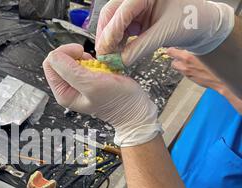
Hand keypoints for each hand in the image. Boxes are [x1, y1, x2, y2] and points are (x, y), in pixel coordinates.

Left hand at [43, 44, 161, 146]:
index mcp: (62, 93)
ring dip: (84, 58)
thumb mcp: (91, 84)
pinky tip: (100, 68)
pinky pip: (82, 63)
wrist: (134, 108)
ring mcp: (76, 85)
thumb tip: (53, 55)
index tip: (81, 53)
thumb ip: (70, 70)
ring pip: (70, 60)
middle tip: (90, 61)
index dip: (64, 53)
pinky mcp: (86, 80)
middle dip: (74, 55)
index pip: (50, 63)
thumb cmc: (117, 100)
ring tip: (96, 67)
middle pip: (58, 60)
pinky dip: (91, 61)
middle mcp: (66, 89)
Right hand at [96, 0, 234, 65]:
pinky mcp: (136, 16)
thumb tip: (120, 61)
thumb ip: (141, 47)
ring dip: (110, 40)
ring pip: (113, 22)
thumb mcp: (166, 33)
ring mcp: (136, 5)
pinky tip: (118, 53)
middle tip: (104, 56)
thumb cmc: (192, 19)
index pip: (121, 11)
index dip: (111, 33)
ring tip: (111, 57)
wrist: (204, 24)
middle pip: (111, 14)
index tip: (105, 52)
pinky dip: (117, 41)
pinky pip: (120, 28)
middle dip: (106, 36)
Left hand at [167, 48, 241, 113]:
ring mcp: (187, 73)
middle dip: (176, 57)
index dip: (171, 49)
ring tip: (187, 60)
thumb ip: (197, 47)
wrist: (221, 80)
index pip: (171, 52)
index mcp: (188, 57)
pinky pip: (184, 72)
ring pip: (177, 67)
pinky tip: (193, 66)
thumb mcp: (206, 51)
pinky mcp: (190, 78)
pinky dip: (186, 69)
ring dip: (180, 64)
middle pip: (173, 61)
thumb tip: (193, 42)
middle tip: (180, 53)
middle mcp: (185, 66)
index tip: (172, 47)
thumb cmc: (216, 66)